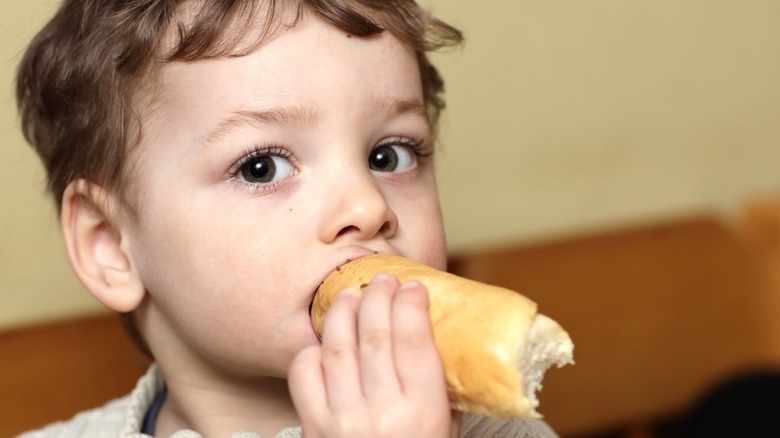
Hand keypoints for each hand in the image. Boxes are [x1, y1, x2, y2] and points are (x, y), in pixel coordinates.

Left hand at [289, 273, 458, 437]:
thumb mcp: (446, 432)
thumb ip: (439, 392)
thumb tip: (430, 339)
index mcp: (423, 413)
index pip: (414, 342)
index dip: (411, 305)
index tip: (413, 287)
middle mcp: (382, 413)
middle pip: (375, 336)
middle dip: (378, 297)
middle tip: (382, 279)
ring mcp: (343, 420)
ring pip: (338, 347)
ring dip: (344, 312)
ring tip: (350, 295)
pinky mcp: (314, 428)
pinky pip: (305, 375)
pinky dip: (312, 351)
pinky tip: (323, 341)